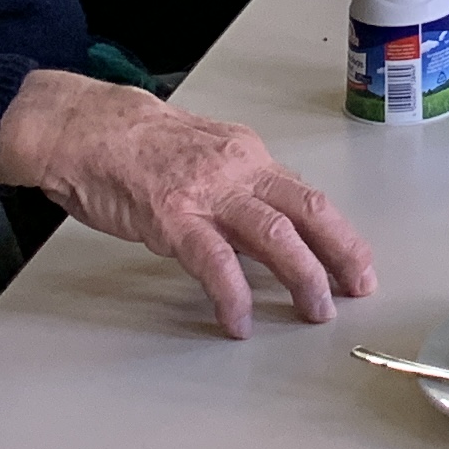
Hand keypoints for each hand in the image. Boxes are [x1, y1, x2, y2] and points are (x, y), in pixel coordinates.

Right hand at [0, 70, 374, 335]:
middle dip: (341, 252)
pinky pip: (213, 260)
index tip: (358, 263)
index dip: (340, 233)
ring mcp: (207, 193)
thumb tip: (275, 223)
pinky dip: (232, 293)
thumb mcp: (208, 157)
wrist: (90, 129)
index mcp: (250, 157)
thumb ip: (242, 188)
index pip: (308, 197)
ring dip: (302, 275)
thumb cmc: (142, 145)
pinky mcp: (172, 216)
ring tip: (315, 310)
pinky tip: (239, 319)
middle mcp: (239, 170)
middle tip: (358, 288)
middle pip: (308, 210)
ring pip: (274, 234)